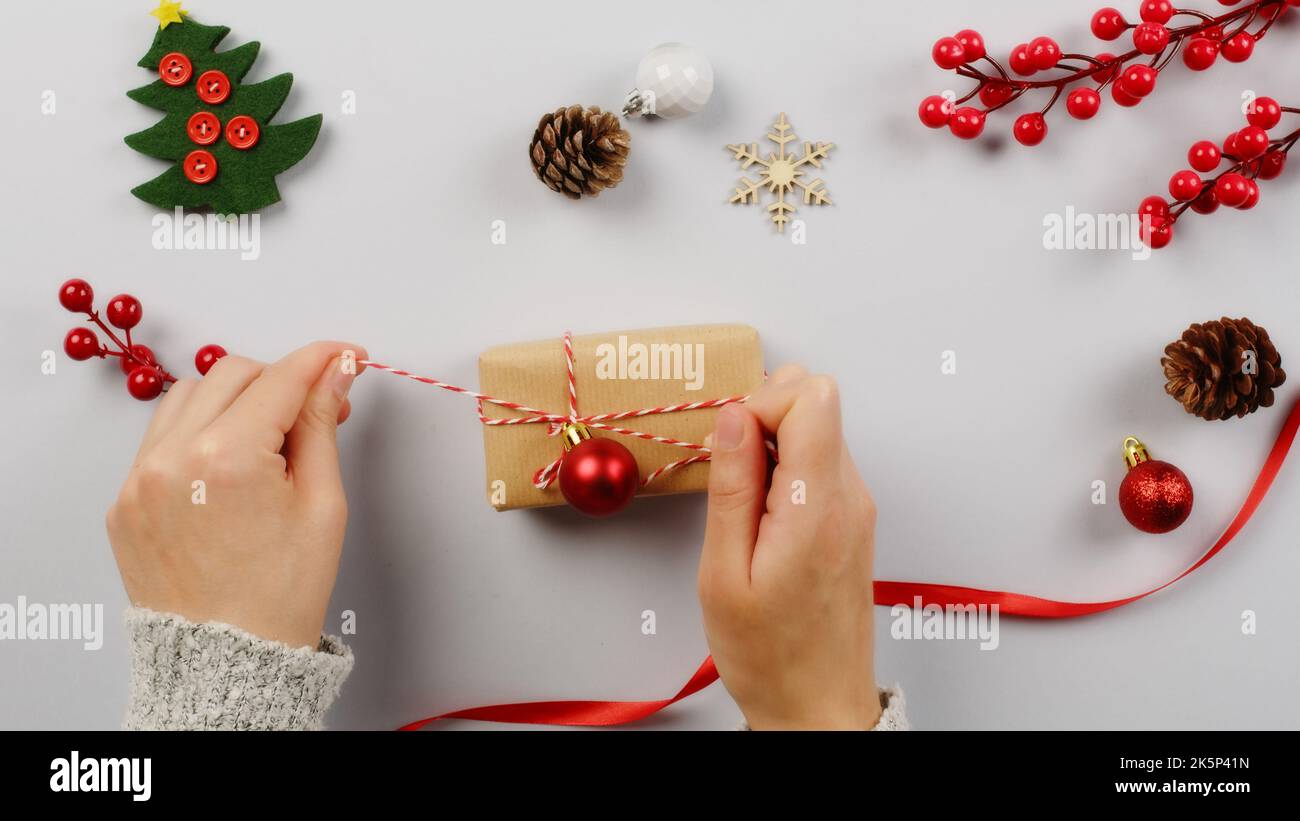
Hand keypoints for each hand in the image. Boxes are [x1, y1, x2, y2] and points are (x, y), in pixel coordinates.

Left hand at [107, 341, 366, 648]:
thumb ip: (321, 426)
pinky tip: (229, 465)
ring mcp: (139, 480)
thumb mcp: (323, 505)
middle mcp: (173, 460)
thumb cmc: (282, 595)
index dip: (323, 359)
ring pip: (189, 395)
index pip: (282, 378)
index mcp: (229, 461)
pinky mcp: (124, 500)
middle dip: (279, 380)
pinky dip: (198, 433)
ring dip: (234, 401)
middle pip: (233, 372)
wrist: (228, 661)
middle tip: (316, 408)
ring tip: (267, 440)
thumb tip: (333, 374)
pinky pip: (160, 437)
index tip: (346, 355)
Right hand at [698, 366, 879, 729]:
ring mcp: (856, 506)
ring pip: (819, 427)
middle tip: (730, 467)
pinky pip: (820, 462)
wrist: (818, 706)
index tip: (727, 447)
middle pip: (819, 401)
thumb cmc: (769, 655)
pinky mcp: (852, 518)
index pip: (812, 396)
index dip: (760, 403)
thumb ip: (732, 487)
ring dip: (773, 443)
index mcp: (817, 506)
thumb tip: (732, 418)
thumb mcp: (724, 574)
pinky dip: (786, 467)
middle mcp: (849, 497)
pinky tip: (760, 514)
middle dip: (765, 413)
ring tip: (742, 501)